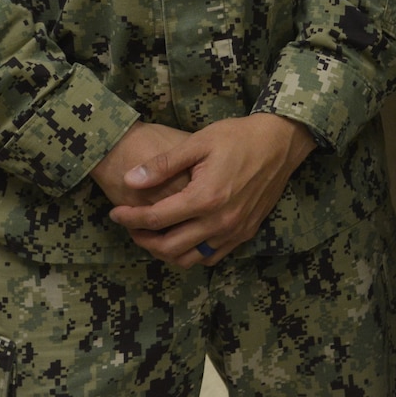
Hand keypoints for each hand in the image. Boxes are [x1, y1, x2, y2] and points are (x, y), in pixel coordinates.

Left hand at [108, 113, 318, 267]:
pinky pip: (211, 258)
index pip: (155, 219)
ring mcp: (234, 232)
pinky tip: (183, 237)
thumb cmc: (237, 137)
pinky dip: (191, 254)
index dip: (130, 218)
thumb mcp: (198, 142)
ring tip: (153, 235)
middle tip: (130, 226)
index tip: (115, 213)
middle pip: (168, 247)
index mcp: (204, 199)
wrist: (279, 142)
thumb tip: (130, 180)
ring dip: (165, 252)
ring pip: (190, 259)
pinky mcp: (245, 234)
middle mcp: (219, 222)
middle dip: (143, 239)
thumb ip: (162, 164)